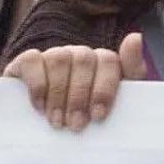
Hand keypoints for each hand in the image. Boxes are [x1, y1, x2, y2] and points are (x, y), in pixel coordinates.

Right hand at [15, 37, 145, 132]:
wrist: (43, 126)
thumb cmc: (85, 115)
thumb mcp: (114, 103)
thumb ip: (131, 72)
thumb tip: (136, 37)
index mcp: (102, 63)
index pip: (108, 60)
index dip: (104, 87)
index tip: (98, 116)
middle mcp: (78, 54)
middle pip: (84, 60)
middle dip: (80, 97)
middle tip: (76, 125)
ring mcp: (53, 55)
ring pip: (59, 59)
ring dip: (59, 94)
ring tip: (57, 122)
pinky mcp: (27, 61)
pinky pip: (33, 60)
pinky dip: (37, 84)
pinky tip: (39, 106)